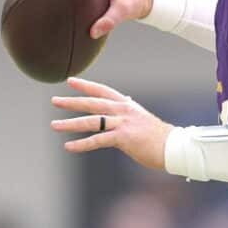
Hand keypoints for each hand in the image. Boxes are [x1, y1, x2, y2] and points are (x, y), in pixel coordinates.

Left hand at [50, 77, 173, 170]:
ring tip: (55, 125)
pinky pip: (97, 140)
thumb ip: (129, 112)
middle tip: (54, 100)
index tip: (70, 81)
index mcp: (127, 104)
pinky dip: (82, 144)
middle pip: (93, 103)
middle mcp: (123, 110)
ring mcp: (123, 123)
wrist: (172, 146)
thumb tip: (125, 104)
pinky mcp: (123, 137)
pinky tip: (69, 146)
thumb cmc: (158, 136)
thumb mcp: (141, 118)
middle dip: (72, 101)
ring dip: (70, 123)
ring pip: (91, 121)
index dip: (86, 85)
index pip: (103, 91)